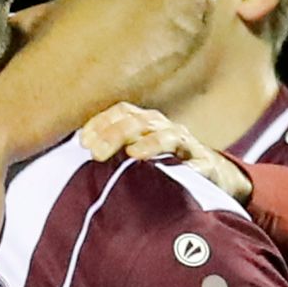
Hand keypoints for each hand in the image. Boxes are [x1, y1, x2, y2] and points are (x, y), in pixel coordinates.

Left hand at [76, 101, 250, 200]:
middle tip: (96, 153)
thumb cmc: (162, 166)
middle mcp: (164, 127)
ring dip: (150, 143)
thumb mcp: (135, 156)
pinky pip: (199, 164)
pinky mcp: (206, 164)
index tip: (82, 141)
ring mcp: (187, 144)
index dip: (101, 122)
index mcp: (146, 123)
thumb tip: (75, 159)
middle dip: (116, 134)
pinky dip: (191, 168)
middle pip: (139, 123)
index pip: (122, 112)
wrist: (212, 174)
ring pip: (168, 136)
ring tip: (133, 155)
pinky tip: (182, 173)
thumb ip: (110, 154)